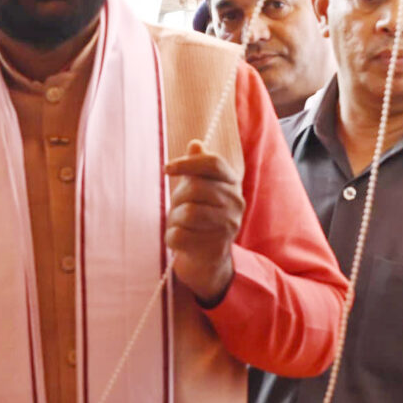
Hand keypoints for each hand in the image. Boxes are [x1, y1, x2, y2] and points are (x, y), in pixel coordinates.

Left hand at [163, 138, 244, 303]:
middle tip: (177, 208)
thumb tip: (195, 144)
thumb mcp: (200, 189)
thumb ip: (197, 167)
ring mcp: (228, 227)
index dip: (188, 163)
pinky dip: (172, 238)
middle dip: (177, 198)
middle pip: (195, 188)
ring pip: (187, 213)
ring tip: (180, 224)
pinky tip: (181, 240)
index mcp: (233, 184)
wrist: (208, 258)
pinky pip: (179, 235)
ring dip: (175, 219)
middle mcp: (236, 203)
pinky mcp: (215, 248)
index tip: (166, 169)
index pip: (213, 163)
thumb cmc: (201, 216)